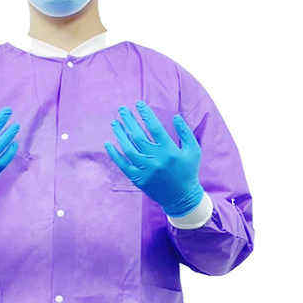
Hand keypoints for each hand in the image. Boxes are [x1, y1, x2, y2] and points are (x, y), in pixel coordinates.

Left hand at [104, 100, 203, 217]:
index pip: (154, 128)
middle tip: (122, 109)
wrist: (182, 198)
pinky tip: (108, 143)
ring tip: (114, 123)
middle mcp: (156, 160)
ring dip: (120, 134)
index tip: (138, 104)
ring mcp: (146, 170)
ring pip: (128, 148)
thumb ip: (185, 132)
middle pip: (138, 135)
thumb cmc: (188, 171)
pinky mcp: (138, 179)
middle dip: (129, 120)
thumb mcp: (194, 150)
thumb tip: (176, 116)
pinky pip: (123, 165)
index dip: (145, 114)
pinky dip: (114, 154)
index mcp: (170, 151)